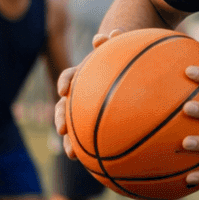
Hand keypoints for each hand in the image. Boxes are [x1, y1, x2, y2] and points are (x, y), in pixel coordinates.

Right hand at [54, 31, 117, 157]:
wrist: (136, 70)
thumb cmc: (128, 57)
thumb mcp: (122, 49)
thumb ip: (114, 43)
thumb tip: (110, 33)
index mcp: (88, 74)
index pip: (71, 76)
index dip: (66, 82)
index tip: (64, 91)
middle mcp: (85, 93)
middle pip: (67, 106)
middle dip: (63, 119)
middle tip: (62, 130)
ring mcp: (90, 108)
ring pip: (77, 127)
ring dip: (72, 141)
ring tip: (73, 154)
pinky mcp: (100, 122)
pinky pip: (95, 139)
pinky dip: (93, 150)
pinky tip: (98, 166)